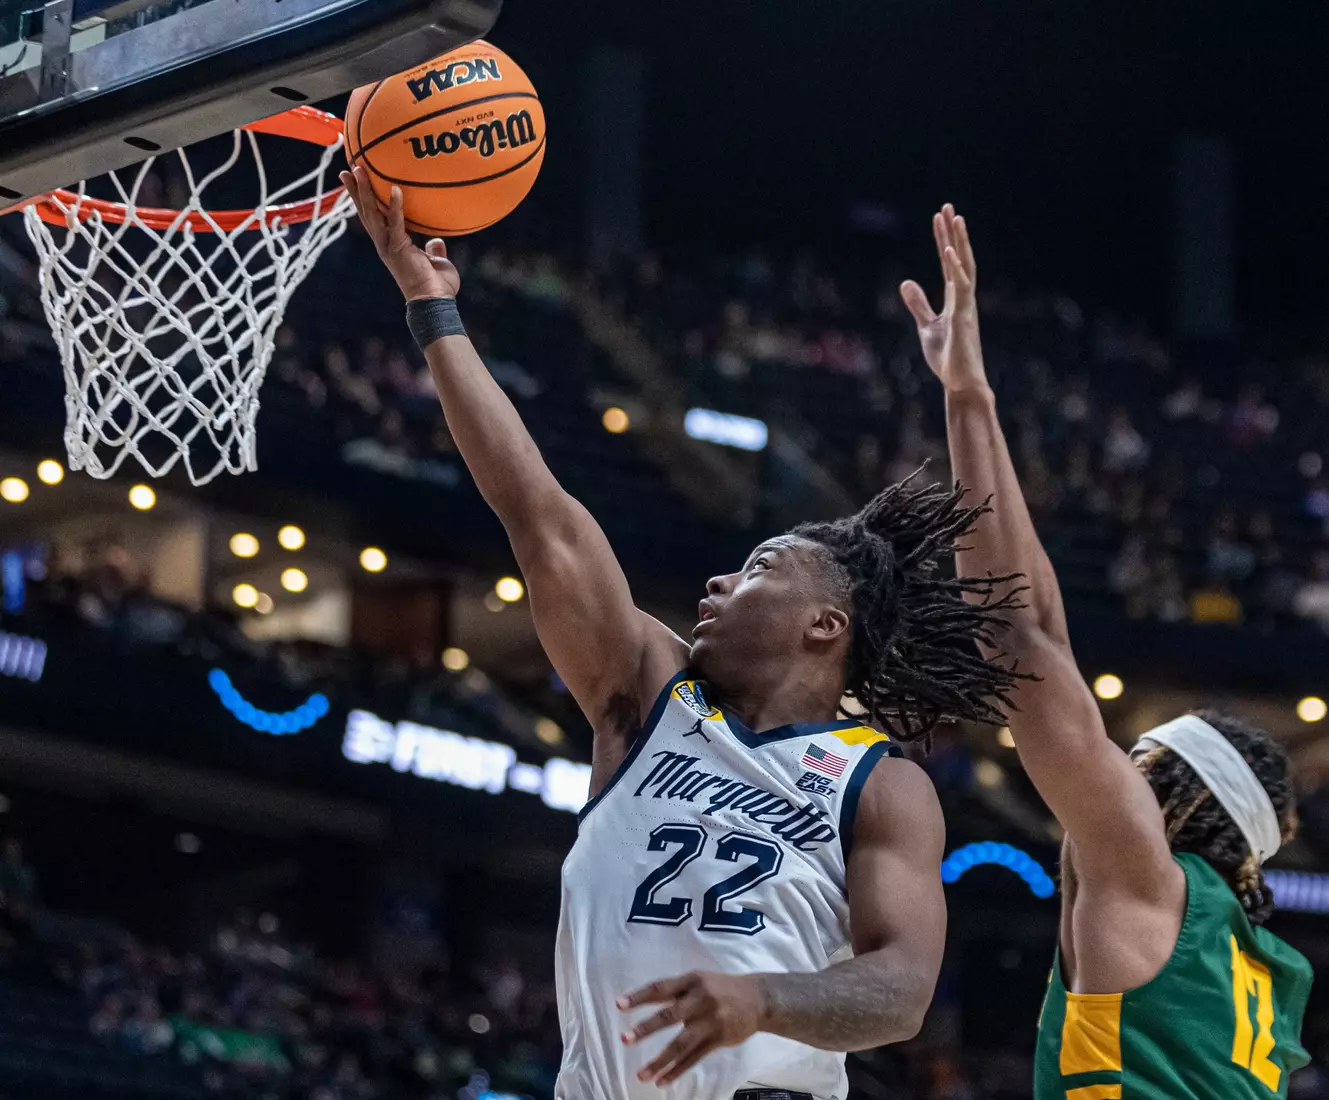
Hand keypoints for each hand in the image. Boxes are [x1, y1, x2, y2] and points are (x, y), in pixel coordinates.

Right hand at [338, 166, 460, 301]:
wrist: (434, 303)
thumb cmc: (437, 287)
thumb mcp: (436, 263)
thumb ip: (434, 250)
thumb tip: (436, 241)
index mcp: (391, 246)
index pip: (374, 218)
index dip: (365, 201)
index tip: (358, 184)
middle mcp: (385, 244)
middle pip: (365, 212)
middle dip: (356, 191)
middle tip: (348, 169)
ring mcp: (389, 246)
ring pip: (372, 213)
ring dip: (365, 191)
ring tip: (358, 169)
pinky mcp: (399, 248)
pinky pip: (397, 222)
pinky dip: (396, 205)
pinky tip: (395, 188)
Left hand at [618, 971, 764, 1085]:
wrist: (759, 999)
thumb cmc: (722, 988)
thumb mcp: (700, 980)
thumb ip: (677, 990)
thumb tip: (645, 1000)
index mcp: (691, 981)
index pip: (661, 988)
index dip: (640, 996)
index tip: (619, 1005)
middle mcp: (699, 999)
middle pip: (669, 1015)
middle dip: (646, 1029)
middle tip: (625, 1039)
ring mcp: (710, 1021)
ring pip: (681, 1044)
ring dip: (660, 1060)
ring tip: (642, 1075)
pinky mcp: (718, 1039)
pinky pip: (694, 1058)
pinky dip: (677, 1070)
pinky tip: (663, 1080)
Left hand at [899, 204, 988, 394]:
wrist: (960, 382)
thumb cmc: (947, 357)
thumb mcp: (926, 325)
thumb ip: (918, 303)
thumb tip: (906, 282)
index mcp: (955, 298)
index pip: (949, 262)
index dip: (943, 240)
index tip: (939, 218)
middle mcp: (964, 297)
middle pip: (959, 257)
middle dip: (953, 233)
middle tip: (948, 206)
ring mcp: (966, 305)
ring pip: (964, 266)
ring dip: (958, 242)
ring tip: (954, 217)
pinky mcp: (964, 316)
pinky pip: (961, 287)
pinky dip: (955, 268)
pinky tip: (948, 251)